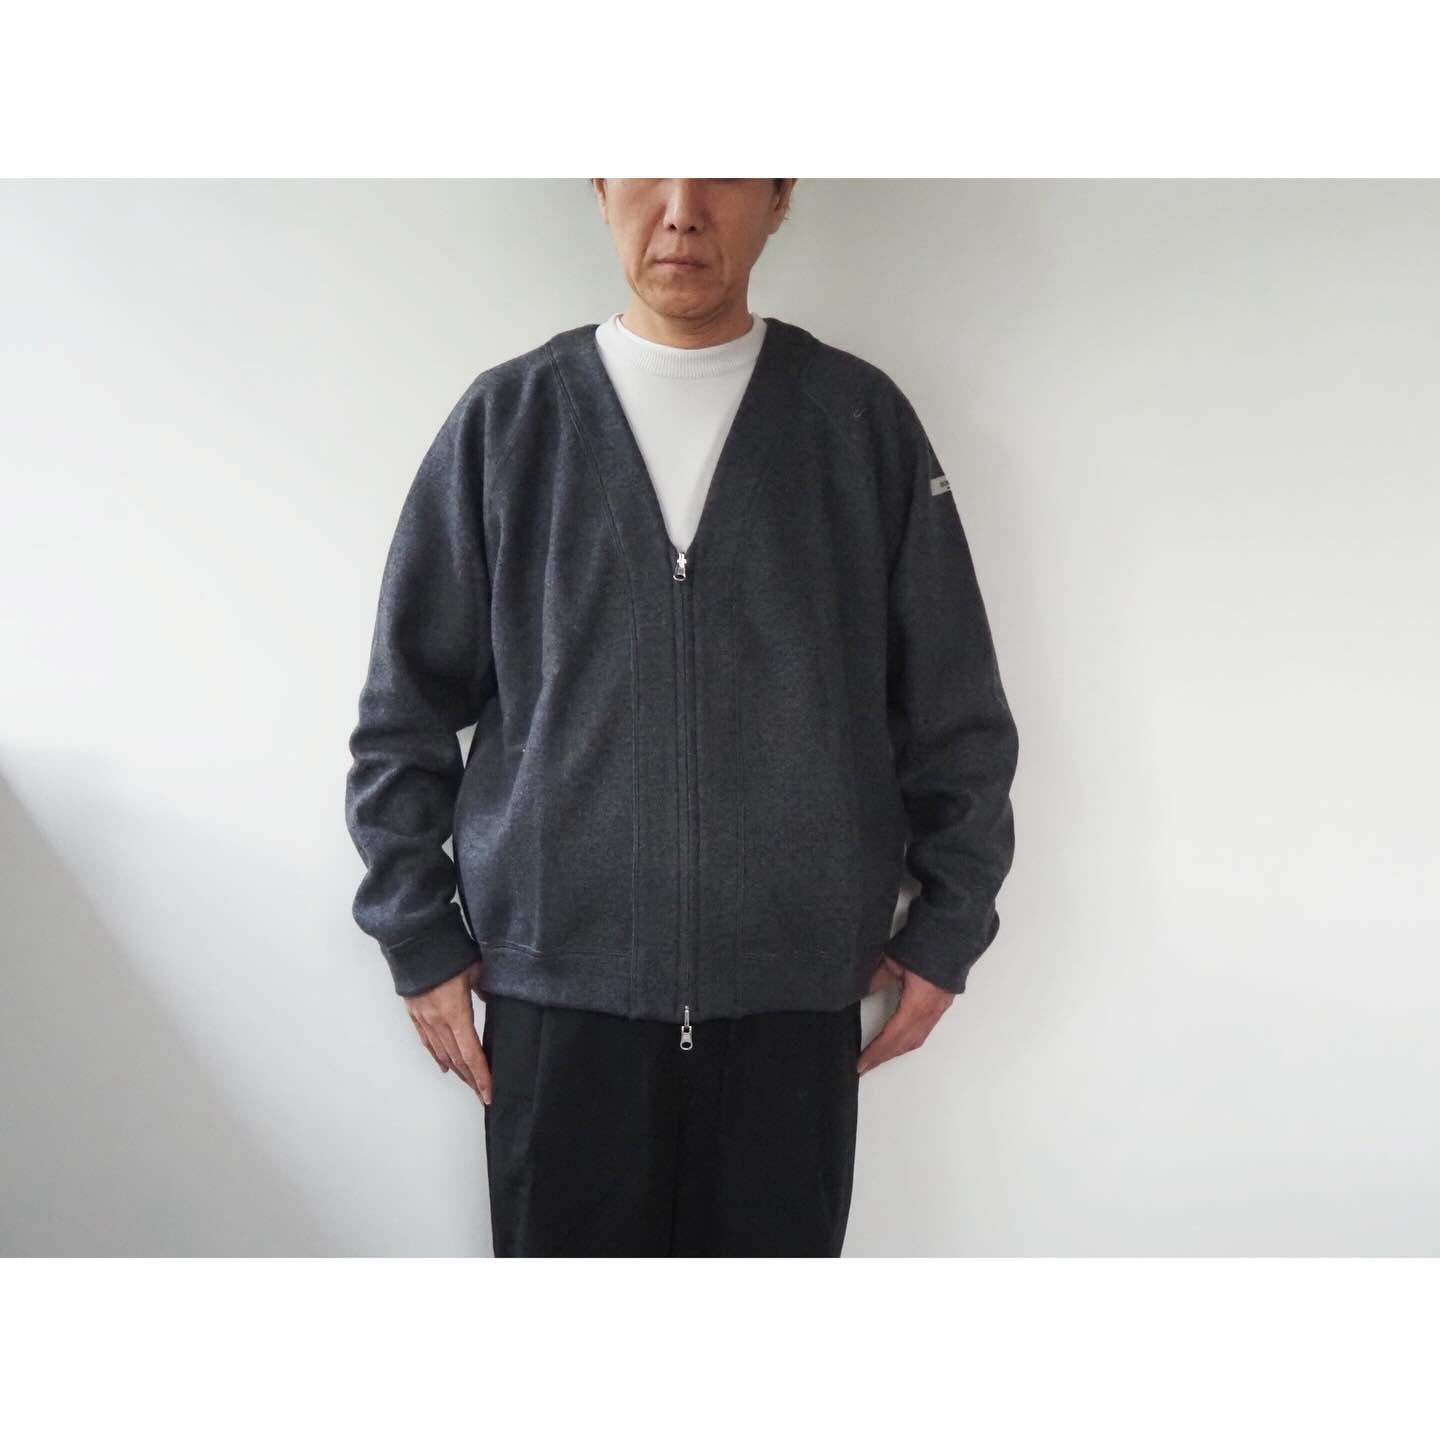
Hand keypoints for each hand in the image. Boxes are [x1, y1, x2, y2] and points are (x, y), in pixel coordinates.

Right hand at [404, 960, 491, 1104]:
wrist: (413, 943)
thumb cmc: (445, 953)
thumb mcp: (475, 969)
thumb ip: (486, 989)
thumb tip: (493, 1000)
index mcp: (455, 1013)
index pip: (471, 1053)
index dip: (481, 1075)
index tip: (488, 1092)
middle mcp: (438, 1021)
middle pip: (457, 1059)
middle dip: (471, 1079)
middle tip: (482, 1095)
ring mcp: (424, 1019)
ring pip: (442, 1053)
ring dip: (456, 1071)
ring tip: (469, 1084)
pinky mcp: (415, 1014)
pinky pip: (427, 1041)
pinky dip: (437, 1056)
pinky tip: (444, 1066)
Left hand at [857, 951, 955, 1075]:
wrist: (954, 938)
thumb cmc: (927, 947)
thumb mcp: (894, 961)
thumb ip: (878, 978)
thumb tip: (866, 990)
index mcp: (917, 1004)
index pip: (892, 1036)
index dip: (876, 1052)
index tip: (862, 1063)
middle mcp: (929, 1013)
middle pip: (903, 1044)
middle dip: (883, 1057)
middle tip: (865, 1067)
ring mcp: (936, 1012)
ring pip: (915, 1041)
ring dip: (896, 1052)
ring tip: (878, 1059)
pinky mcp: (940, 1007)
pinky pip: (923, 1033)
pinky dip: (907, 1043)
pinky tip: (898, 1044)